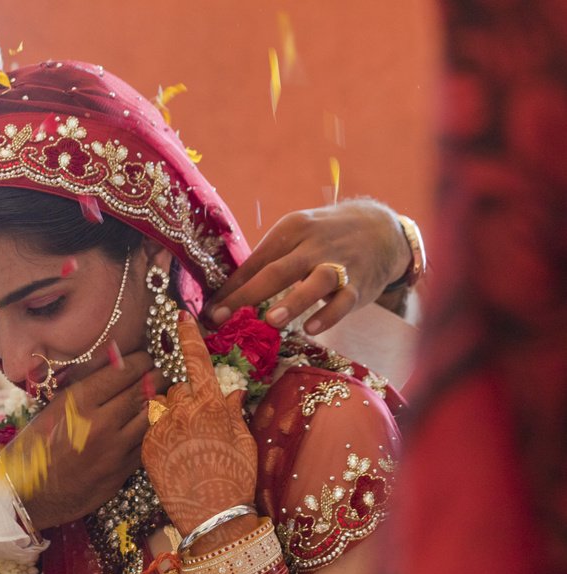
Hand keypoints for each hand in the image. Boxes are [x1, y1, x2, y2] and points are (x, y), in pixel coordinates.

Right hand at [6, 351, 154, 530]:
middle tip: (163, 370)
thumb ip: (83, 389)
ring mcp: (114, 451)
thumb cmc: (32, 448)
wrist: (26, 496)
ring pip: (151, 418)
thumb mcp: (51, 410)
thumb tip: (115, 363)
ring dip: (159, 403)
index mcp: (77, 403)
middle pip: (142, 391)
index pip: (122, 371)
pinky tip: (152, 422)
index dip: (141, 360)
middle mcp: (100, 424)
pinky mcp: (121, 473)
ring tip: (163, 393)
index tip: (146, 356)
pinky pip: (146, 444)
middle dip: (157, 377)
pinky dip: (152, 430)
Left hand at [142, 314, 256, 534]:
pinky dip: (162, 432)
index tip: (179, 317)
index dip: (187, 337)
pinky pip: (153, 428)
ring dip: (172, 412)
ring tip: (188, 440)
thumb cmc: (236, 480)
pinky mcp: (146, 447)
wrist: (212, 519)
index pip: (195, 361)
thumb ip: (233, 411)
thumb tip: (230, 390)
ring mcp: (160, 428)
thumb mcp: (244, 442)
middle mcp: (181, 411)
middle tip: (198, 417)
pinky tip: (177, 452)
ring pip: (162, 406)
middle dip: (185, 392)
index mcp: (209, 404)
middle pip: (177, 385)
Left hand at [206, 198, 410, 334]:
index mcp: (290, 230)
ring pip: (314, 283)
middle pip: (277, 270)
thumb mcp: (296, 237)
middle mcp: (312, 245)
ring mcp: (338, 265)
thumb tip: (226, 292)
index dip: (229, 287)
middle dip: (247, 295)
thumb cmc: (323, 238)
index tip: (206, 311)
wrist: (381, 228)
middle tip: (221, 316)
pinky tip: (311, 329)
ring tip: (271, 320)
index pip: (254, 262)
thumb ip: (267, 262)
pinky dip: (328, 314)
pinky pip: (343, 301)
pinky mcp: (359, 285)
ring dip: (293, 302)